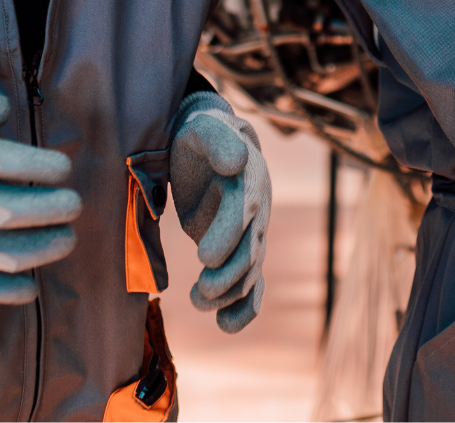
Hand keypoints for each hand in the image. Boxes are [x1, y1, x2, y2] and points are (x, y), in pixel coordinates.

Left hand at [169, 92, 269, 332]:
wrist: (211, 147)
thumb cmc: (202, 136)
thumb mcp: (205, 128)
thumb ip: (218, 140)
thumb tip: (235, 163)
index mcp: (250, 181)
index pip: (244, 211)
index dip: (227, 234)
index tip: (204, 257)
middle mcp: (257, 211)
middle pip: (250, 249)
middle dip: (227, 276)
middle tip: (200, 292)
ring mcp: (252, 234)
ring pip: (250, 271)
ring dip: (228, 293)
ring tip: (197, 300)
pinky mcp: (240, 250)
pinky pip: (251, 284)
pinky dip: (243, 309)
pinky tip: (225, 325)